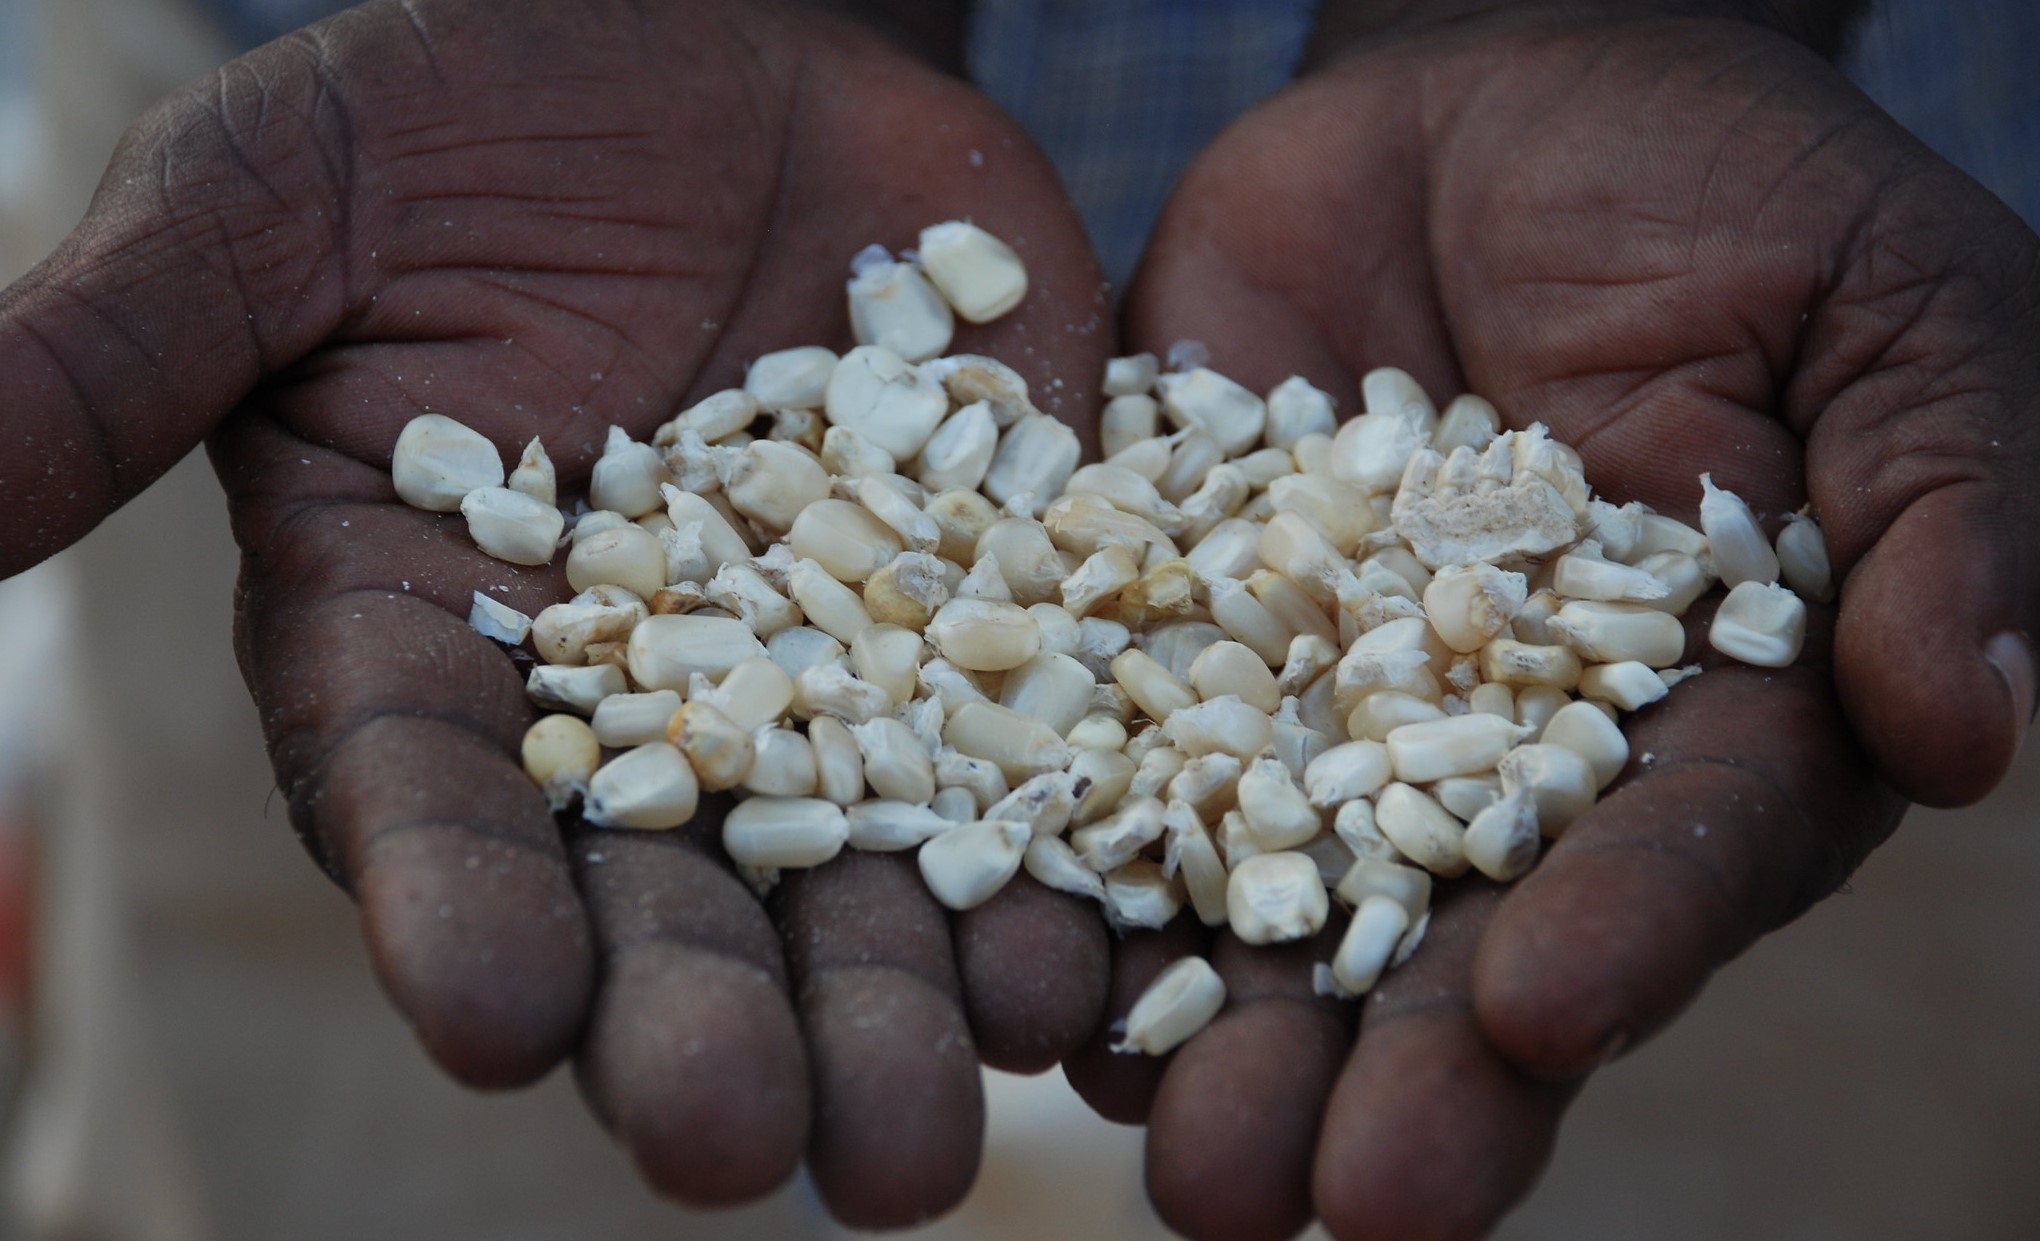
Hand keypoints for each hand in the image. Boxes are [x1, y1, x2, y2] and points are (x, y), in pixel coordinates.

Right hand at [0, 0, 1114, 1223]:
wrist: (725, 50)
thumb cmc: (473, 114)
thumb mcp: (284, 203)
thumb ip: (123, 352)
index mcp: (429, 643)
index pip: (423, 807)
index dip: (451, 912)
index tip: (494, 1021)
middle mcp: (628, 708)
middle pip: (660, 901)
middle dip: (698, 1027)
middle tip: (748, 1152)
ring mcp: (829, 676)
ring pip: (860, 880)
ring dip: (899, 1008)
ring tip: (934, 1131)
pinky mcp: (995, 616)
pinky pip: (1038, 761)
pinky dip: (1067, 862)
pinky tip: (1099, 959)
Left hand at [1092, 4, 2038, 1235]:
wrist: (1502, 109)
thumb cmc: (1742, 199)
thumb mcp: (1893, 322)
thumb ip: (1944, 518)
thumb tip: (1979, 730)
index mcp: (1696, 722)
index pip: (1669, 856)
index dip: (1614, 939)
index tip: (1539, 1019)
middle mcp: (1499, 760)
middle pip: (1450, 944)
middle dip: (1387, 1075)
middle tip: (1308, 1206)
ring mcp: (1324, 705)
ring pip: (1267, 900)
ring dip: (1214, 1033)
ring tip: (1164, 1155)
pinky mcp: (1178, 628)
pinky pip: (1117, 761)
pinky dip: (1075, 864)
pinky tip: (1030, 970)